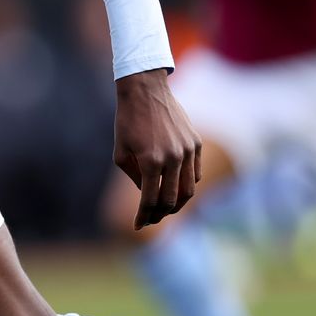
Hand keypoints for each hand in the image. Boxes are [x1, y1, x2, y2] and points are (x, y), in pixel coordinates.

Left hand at [113, 69, 202, 228]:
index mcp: (151, 162)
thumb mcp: (120, 152)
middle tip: (150, 219)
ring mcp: (187, 151)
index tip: (137, 226)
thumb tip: (147, 194)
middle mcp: (173, 158)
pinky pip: (195, 173)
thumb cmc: (127, 120)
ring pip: (188, 190)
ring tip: (165, 208)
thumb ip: (134, 177)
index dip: (143, 217)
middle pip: (171, 201)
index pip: (150, 201)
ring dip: (177, 204)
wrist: (145, 90)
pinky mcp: (195, 143)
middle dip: (159, 214)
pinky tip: (175, 188)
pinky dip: (186, 185)